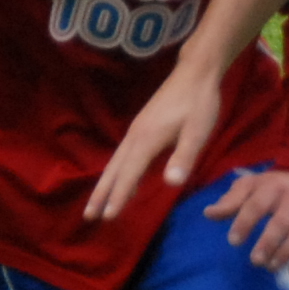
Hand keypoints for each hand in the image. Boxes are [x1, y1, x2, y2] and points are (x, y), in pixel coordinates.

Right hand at [88, 68, 223, 221]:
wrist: (195, 72)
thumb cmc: (200, 103)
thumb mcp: (198, 131)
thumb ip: (185, 156)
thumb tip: (171, 183)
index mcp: (147, 139)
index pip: (129, 174)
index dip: (119, 196)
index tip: (108, 217)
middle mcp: (135, 136)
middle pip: (114, 170)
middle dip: (101, 194)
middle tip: (89, 217)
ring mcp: (136, 131)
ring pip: (116, 163)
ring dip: (105, 185)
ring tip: (97, 206)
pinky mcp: (141, 128)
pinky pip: (124, 156)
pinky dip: (118, 173)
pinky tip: (123, 182)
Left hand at [204, 169, 288, 276]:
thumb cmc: (272, 188)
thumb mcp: (250, 187)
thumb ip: (231, 201)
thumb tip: (208, 214)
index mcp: (273, 187)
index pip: (257, 205)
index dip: (245, 223)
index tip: (233, 241)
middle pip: (281, 222)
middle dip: (267, 243)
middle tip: (255, 261)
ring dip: (284, 253)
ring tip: (270, 267)